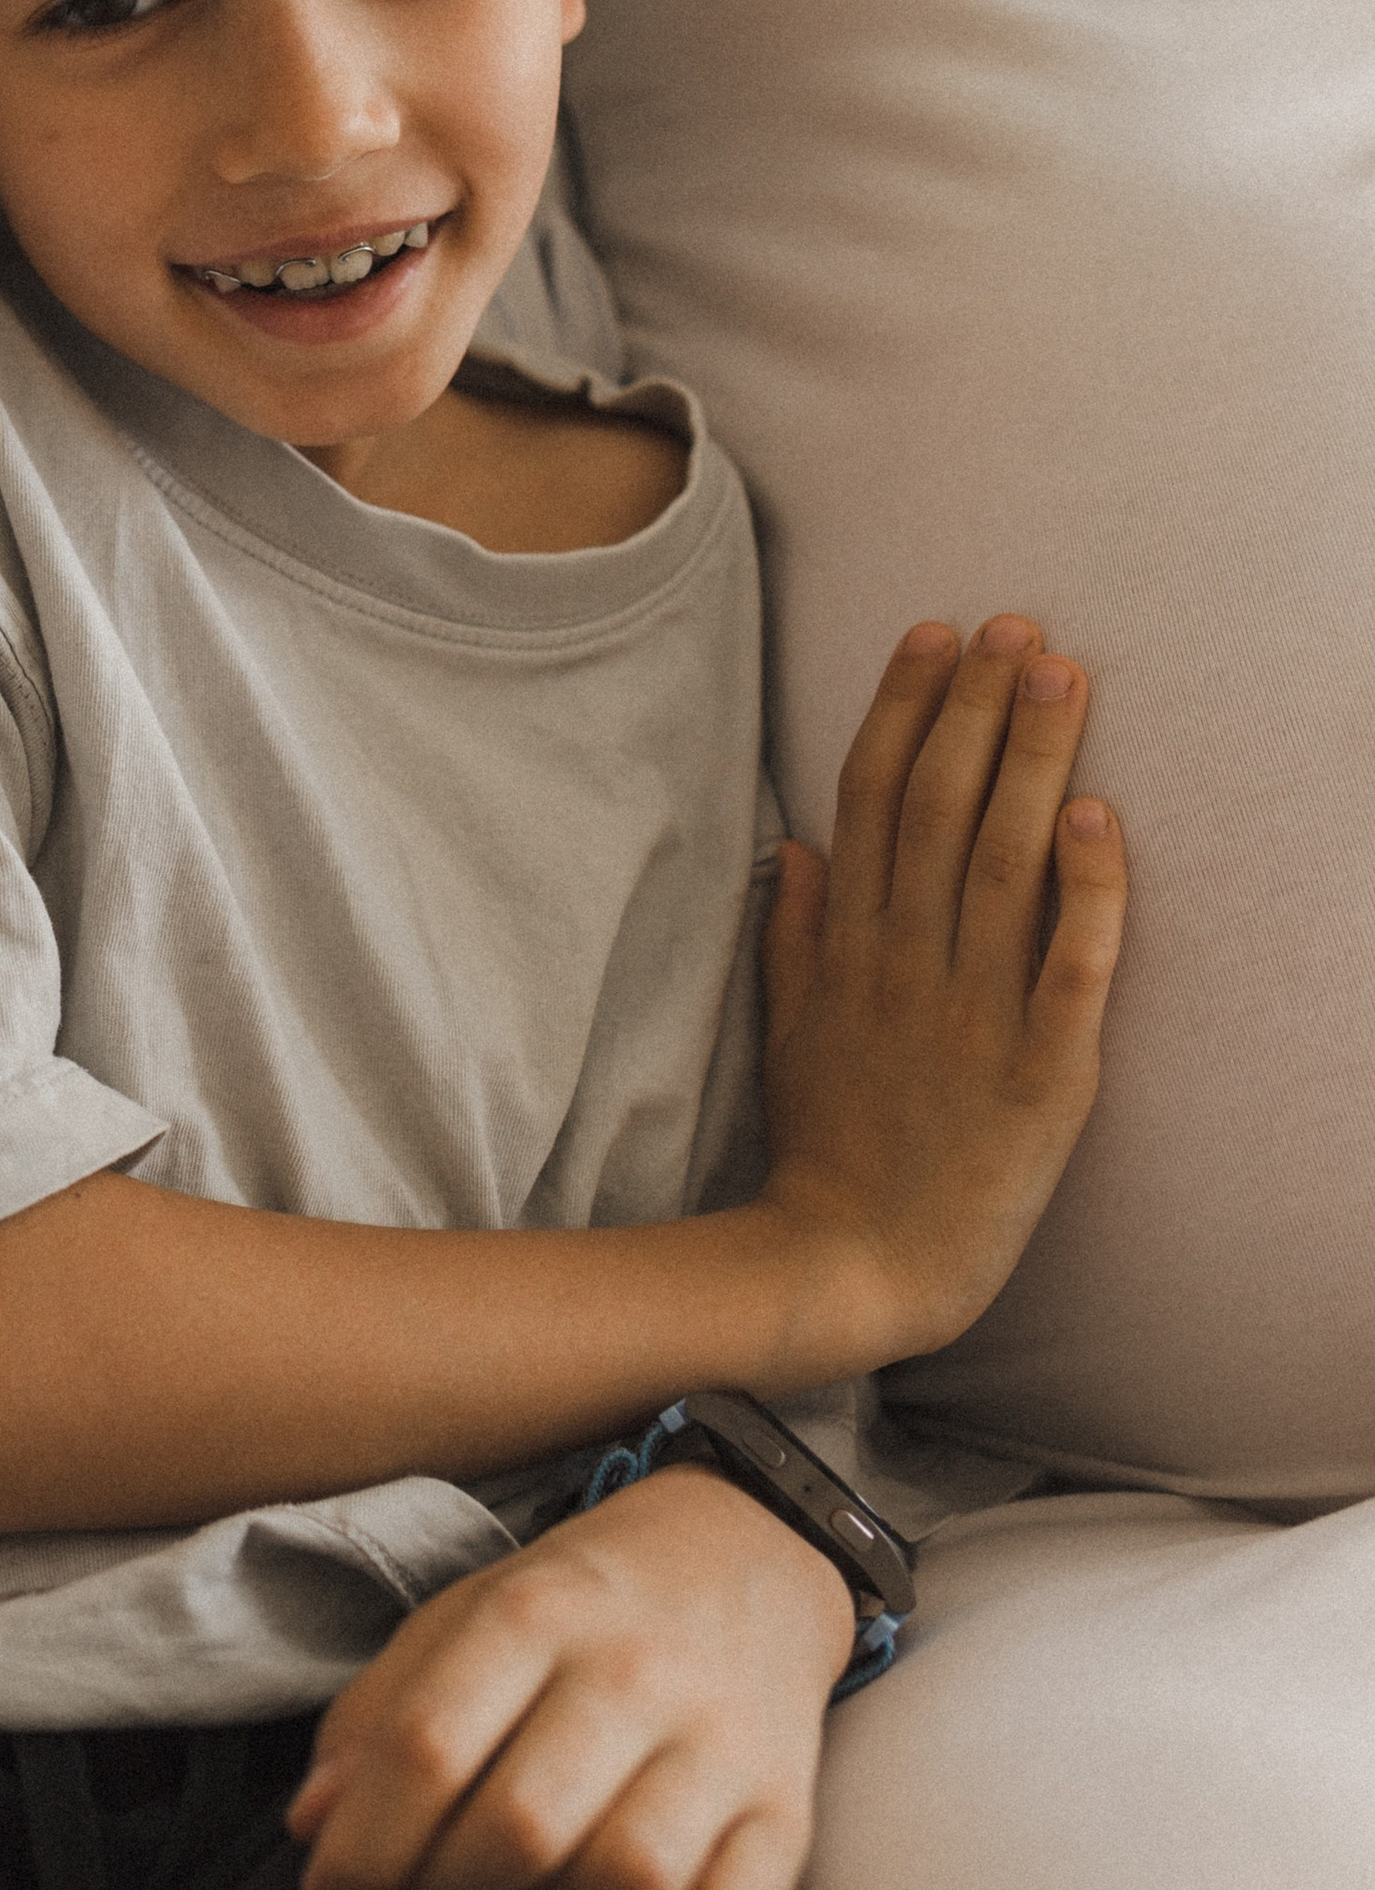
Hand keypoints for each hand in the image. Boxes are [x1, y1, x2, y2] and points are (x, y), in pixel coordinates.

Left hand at [286, 1468, 855, 1889]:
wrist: (744, 1557)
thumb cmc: (573, 1609)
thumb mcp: (461, 1620)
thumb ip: (378, 1715)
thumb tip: (313, 1828)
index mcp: (533, 1613)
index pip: (428, 1746)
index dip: (363, 1849)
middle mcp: (633, 1670)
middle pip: (520, 1826)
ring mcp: (722, 1742)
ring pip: (628, 1881)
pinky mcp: (788, 1809)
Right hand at [757, 616, 1126, 1369]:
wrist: (856, 1264)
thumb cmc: (828, 1144)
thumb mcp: (789, 1029)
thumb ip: (793, 933)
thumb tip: (793, 844)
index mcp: (850, 946)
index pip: (872, 796)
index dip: (904, 706)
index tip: (938, 632)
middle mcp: (905, 963)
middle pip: (938, 807)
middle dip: (977, 708)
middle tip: (1016, 625)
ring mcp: (971, 1015)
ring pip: (1002, 863)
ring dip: (1033, 763)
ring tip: (1061, 676)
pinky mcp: (1039, 1075)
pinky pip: (1067, 970)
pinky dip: (1086, 892)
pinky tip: (1099, 818)